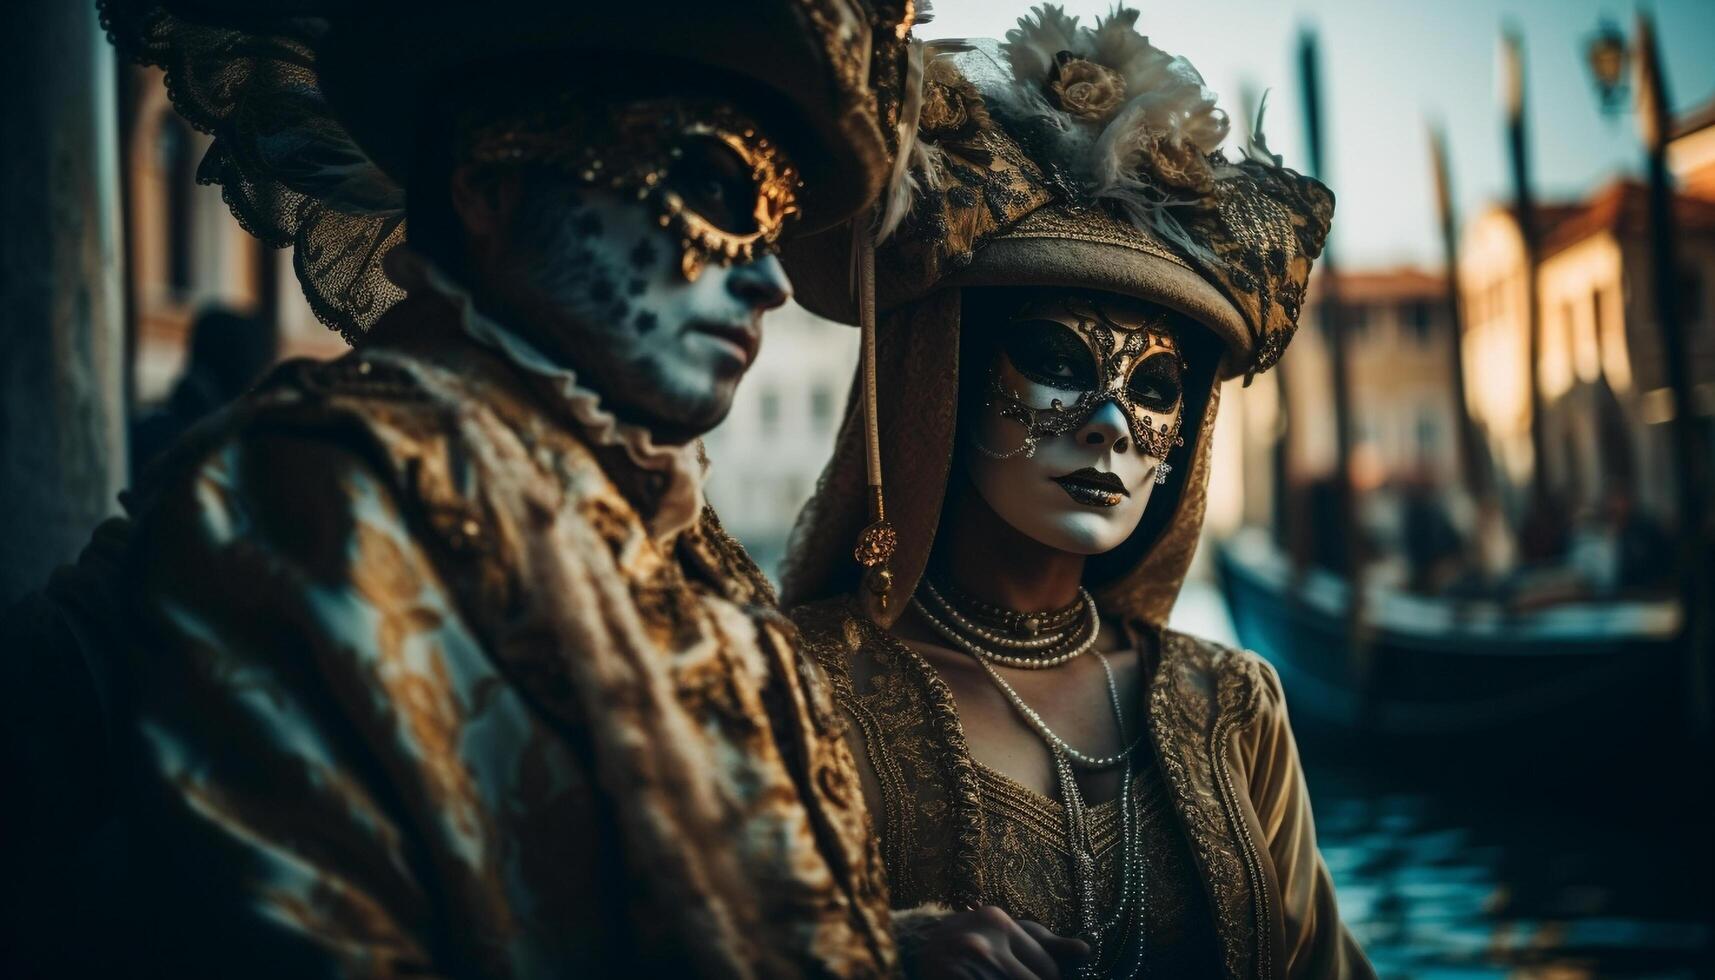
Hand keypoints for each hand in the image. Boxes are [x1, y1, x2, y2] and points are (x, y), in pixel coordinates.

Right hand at [911, 905, 1089, 979]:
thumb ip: (1047, 944)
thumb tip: (1086, 950)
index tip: (1037, 976)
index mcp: (997, 922)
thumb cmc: (966, 942)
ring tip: (994, 976)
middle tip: (1015, 975)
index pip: (1048, 970)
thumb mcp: (1003, 934)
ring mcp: (964, 969)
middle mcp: (981, 943)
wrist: (907, 951)